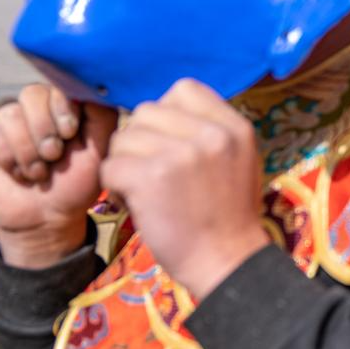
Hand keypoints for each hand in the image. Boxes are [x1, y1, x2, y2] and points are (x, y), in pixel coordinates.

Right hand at [0, 85, 117, 267]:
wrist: (45, 216)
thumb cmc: (77, 182)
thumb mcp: (99, 150)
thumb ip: (101, 115)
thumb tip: (90, 85)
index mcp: (71, 105)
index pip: (62, 83)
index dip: (63, 109)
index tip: (71, 134)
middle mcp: (43, 107)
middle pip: (34, 92)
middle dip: (44, 130)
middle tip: (54, 156)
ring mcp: (16, 120)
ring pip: (13, 113)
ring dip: (29, 150)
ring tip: (40, 171)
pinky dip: (11, 158)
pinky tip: (21, 172)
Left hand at [100, 79, 269, 299]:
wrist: (226, 260)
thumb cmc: (228, 212)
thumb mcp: (239, 158)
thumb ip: (211, 130)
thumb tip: (166, 107)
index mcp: (234, 126)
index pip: (184, 88)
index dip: (167, 112)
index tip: (170, 141)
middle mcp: (212, 134)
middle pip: (148, 111)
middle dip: (140, 139)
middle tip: (150, 169)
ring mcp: (182, 153)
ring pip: (125, 137)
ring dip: (124, 162)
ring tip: (140, 187)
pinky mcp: (152, 177)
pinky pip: (110, 166)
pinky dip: (113, 186)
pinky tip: (131, 201)